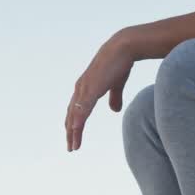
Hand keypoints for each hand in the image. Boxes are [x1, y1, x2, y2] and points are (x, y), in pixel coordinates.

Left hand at [66, 32, 135, 151]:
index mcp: (86, 87)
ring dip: (73, 131)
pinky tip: (75, 132)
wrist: (123, 48)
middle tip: (70, 146)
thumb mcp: (116, 84)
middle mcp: (81, 88)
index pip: (76, 109)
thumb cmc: (120, 63)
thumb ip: (114, 97)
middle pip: (72, 114)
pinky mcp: (91, 89)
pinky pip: (82, 109)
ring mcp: (84, 88)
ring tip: (72, 146)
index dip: (74, 123)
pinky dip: (78, 122)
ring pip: (75, 115)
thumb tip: (114, 111)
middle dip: (70, 131)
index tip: (73, 136)